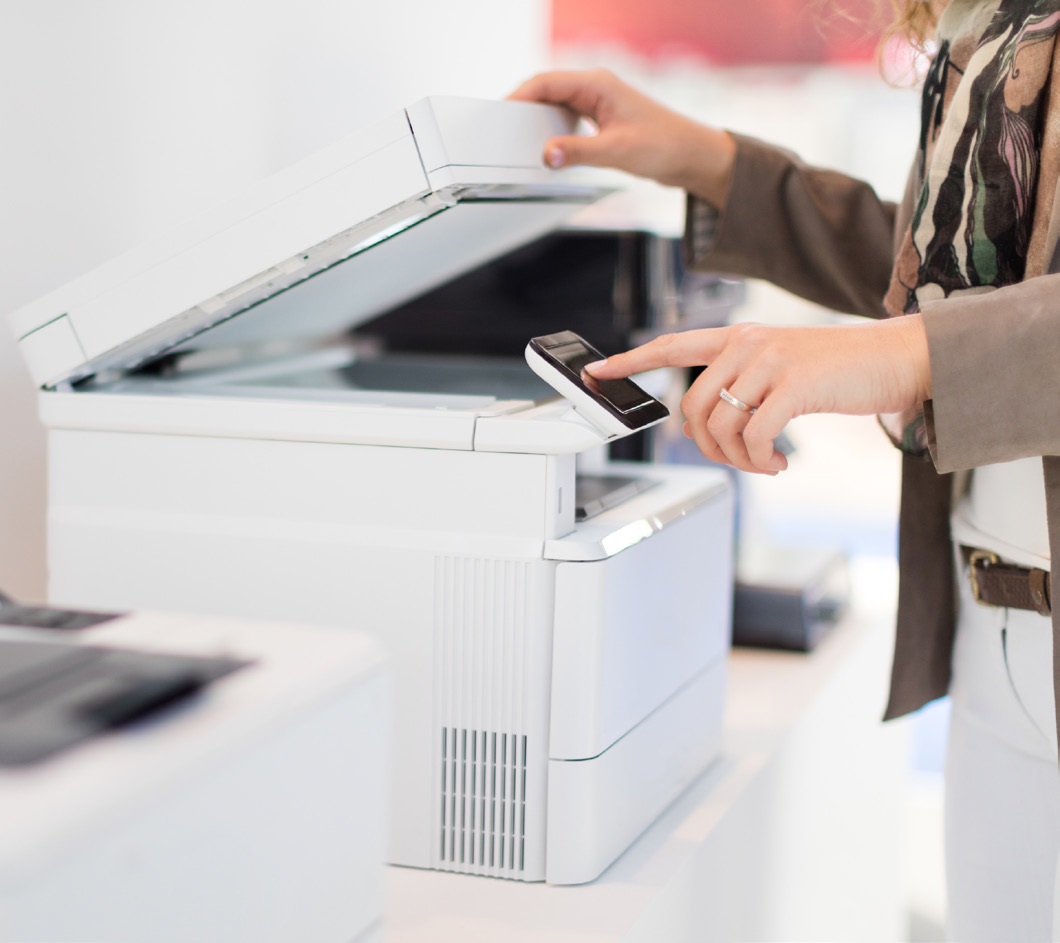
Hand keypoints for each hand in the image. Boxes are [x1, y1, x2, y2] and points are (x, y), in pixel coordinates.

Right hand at [508, 69, 735, 205]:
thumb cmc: (665, 144)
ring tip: (520, 140)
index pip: (545, 82)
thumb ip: (577, 152)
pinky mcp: (601, 120)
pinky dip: (554, 133)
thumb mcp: (615, 151)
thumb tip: (546, 155)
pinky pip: (567, 121)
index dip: (518, 96)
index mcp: (597, 84)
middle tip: (503, 131)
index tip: (500, 113)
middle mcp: (596, 88)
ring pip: (556, 106)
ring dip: (538, 122)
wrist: (691, 156)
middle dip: (523, 109)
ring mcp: (598, 103)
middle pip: (546, 91)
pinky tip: (549, 149)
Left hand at [586, 317, 931, 473]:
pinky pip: (753, 436)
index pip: (671, 344)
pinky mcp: (795, 384)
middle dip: (707, 447)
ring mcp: (770, 360)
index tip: (595, 372)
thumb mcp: (782, 366)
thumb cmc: (839, 370)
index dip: (630, 360)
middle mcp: (747, 342)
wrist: (898, 358)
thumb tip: (711, 426)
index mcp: (739, 336)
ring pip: (720, 425)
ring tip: (765, 463)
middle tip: (737, 460)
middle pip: (691, 406)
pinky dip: (761, 461)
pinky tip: (780, 463)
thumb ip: (743, 383)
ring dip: (738, 460)